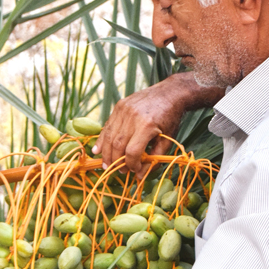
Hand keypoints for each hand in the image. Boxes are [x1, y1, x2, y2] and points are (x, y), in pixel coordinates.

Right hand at [92, 73, 223, 176]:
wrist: (170, 93)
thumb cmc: (171, 119)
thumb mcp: (168, 140)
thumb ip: (154, 158)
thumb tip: (139, 175)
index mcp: (147, 126)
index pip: (132, 152)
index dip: (131, 165)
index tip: (135, 170)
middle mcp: (133, 117)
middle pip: (118, 145)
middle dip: (116, 162)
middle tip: (120, 171)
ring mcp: (124, 110)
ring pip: (109, 136)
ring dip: (106, 153)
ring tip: (106, 165)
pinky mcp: (119, 106)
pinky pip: (108, 125)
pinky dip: (102, 139)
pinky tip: (97, 150)